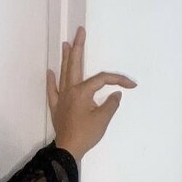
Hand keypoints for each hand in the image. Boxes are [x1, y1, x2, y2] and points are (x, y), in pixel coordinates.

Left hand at [46, 26, 136, 161]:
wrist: (68, 149)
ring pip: (63, 74)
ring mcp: (61, 98)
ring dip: (65, 58)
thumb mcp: (103, 119)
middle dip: (78, 47)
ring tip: (65, 43)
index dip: (118, 80)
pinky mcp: (56, 107)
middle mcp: (70, 90)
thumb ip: (111, 104)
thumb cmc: (86, 134)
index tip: (131, 85)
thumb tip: (116, 94)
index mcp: (82, 91)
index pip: (102, 79)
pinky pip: (52, 91)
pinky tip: (50, 72)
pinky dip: (51, 81)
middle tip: (79, 31)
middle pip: (75, 64)